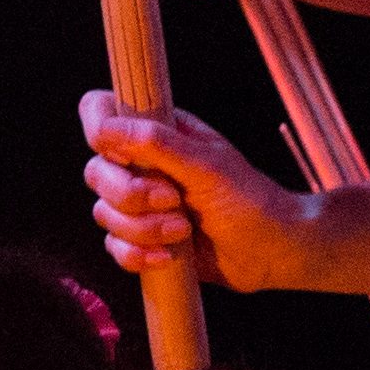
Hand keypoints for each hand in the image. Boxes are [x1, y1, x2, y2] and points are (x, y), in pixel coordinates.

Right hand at [77, 92, 325, 291]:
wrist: (272, 250)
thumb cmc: (249, 199)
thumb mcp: (205, 163)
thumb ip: (155, 142)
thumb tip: (105, 129)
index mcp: (157, 132)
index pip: (101, 113)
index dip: (97, 129)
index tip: (121, 155)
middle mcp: (143, 165)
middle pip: (96, 172)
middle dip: (131, 194)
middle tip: (174, 199)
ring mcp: (142, 205)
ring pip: (104, 214)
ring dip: (143, 228)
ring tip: (184, 229)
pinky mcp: (145, 241)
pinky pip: (115, 248)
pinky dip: (137, 255)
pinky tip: (169, 256)